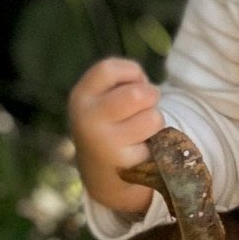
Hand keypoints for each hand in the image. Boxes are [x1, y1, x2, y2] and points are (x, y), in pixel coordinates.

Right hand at [69, 57, 164, 213]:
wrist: (100, 170)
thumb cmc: (109, 123)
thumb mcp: (102, 99)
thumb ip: (121, 83)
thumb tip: (146, 88)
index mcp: (81, 96)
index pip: (108, 69)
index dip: (132, 71)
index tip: (135, 82)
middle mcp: (88, 118)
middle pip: (138, 94)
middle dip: (151, 96)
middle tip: (144, 106)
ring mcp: (105, 142)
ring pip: (153, 117)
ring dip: (155, 120)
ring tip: (141, 128)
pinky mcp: (125, 162)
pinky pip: (157, 141)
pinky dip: (156, 141)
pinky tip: (140, 147)